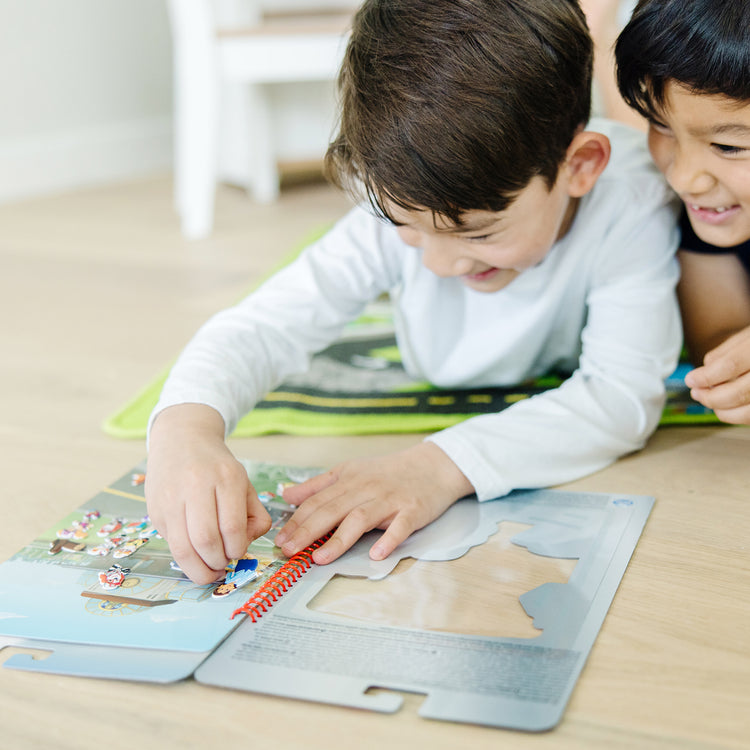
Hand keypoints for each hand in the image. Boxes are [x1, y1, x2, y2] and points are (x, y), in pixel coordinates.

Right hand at [145, 404, 271, 583]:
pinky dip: (184, 558)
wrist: (181, 439)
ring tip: (209, 569)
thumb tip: (247, 544)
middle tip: (223, 563)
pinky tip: (194, 555)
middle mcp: (196, 485)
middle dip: (217, 562)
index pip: (233, 527)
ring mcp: (172, 498)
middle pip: (206, 540)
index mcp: (226, 477)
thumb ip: (256, 515)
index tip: (238, 552)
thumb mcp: (245, 483)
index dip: (237, 549)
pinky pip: (170, 543)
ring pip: (183, 548)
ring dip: (199, 569)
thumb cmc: (217, 467)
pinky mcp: (156, 509)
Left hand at [273, 442, 473, 564]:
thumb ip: (319, 485)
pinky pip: (399, 527)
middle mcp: (366, 488)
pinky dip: (388, 540)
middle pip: (332, 510)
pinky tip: (377, 555)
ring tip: (320, 558)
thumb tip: (287, 494)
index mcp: (349, 479)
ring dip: (339, 540)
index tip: (280, 539)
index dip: (297, 520)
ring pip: (360, 519)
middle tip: (288, 550)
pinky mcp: (412, 511)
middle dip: (308, 531)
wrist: (434, 465)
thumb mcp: (351, 471)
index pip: (317, 501)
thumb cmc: (389, 472)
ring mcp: (390, 500)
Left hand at [684, 326, 749, 423]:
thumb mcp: (747, 336)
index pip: (730, 365)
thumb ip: (725, 353)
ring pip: (749, 412)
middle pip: (740, 392)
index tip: (691, 380)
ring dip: (724, 411)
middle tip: (697, 393)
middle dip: (712, 397)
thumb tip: (702, 374)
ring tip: (708, 401)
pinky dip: (740, 416)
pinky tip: (728, 407)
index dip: (706, 377)